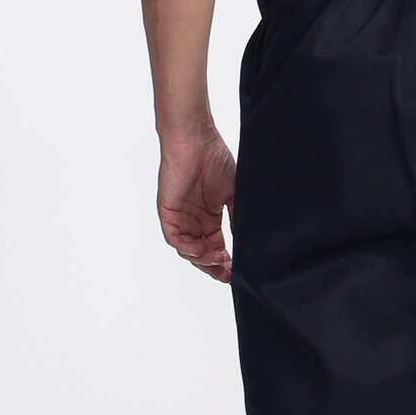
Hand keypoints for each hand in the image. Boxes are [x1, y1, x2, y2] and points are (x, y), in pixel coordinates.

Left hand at [157, 126, 235, 282]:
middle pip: (202, 254)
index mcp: (209, 217)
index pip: (216, 247)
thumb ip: (237, 218)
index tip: (237, 272)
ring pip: (189, 250)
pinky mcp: (168, 213)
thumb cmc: (214, 159)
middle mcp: (194, 220)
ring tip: (218, 260)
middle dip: (215, 267)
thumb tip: (247, 242)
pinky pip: (175, 238)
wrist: (195, 140)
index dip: (226, 261)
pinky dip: (187, 248)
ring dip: (203, 259)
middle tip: (228, 274)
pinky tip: (201, 251)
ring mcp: (181, 218)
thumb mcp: (233, 194)